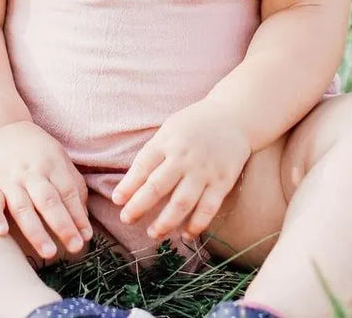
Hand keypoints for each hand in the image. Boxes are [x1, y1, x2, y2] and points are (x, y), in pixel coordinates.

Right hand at [0, 120, 91, 260]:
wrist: (1, 129)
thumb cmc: (36, 150)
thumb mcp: (59, 157)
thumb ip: (73, 184)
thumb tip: (84, 217)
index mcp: (52, 164)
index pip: (68, 192)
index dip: (78, 214)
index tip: (86, 236)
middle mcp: (32, 172)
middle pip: (49, 200)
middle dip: (63, 225)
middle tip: (76, 246)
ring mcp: (10, 179)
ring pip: (23, 206)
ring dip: (36, 231)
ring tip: (49, 251)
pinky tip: (1, 232)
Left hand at [112, 99, 251, 242]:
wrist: (233, 116)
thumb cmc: (194, 125)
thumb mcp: (169, 129)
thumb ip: (153, 153)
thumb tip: (130, 184)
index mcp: (168, 141)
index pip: (143, 166)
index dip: (128, 186)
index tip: (117, 201)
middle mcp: (184, 157)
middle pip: (158, 187)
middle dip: (139, 206)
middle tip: (126, 219)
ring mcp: (204, 170)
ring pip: (181, 203)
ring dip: (165, 222)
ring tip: (153, 233)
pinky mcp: (223, 181)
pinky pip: (208, 209)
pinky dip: (196, 225)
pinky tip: (186, 235)